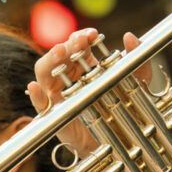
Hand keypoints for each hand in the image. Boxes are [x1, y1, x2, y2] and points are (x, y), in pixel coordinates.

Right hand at [28, 29, 149, 158]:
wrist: (119, 137)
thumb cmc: (124, 104)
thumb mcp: (137, 80)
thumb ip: (136, 57)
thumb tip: (131, 36)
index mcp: (85, 63)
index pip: (77, 43)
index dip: (82, 36)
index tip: (92, 35)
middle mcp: (68, 75)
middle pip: (58, 55)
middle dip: (66, 45)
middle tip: (76, 43)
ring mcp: (58, 92)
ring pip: (44, 73)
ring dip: (49, 60)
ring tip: (59, 54)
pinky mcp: (54, 112)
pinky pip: (40, 103)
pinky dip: (35, 95)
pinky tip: (35, 88)